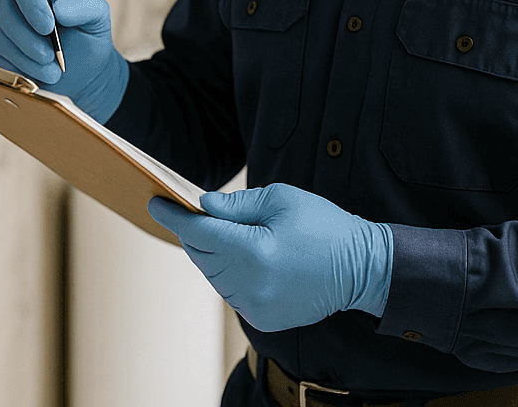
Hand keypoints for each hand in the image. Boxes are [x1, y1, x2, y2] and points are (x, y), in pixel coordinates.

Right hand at [0, 0, 128, 121]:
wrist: (85, 69)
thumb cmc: (87, 32)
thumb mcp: (96, 14)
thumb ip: (83, 5)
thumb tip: (58, 9)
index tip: (49, 24)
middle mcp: (11, 2)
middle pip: (2, 8)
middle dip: (27, 35)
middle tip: (51, 53)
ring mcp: (1, 28)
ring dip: (28, 57)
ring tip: (54, 68)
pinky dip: (23, 70)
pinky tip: (43, 74)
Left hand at [147, 184, 392, 331]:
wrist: (361, 268)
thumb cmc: (324, 226)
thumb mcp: (282, 199)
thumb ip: (237, 205)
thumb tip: (203, 206)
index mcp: (255, 251)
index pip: (199, 231)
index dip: (174, 216)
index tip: (156, 203)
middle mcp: (250, 284)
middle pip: (201, 255)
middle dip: (193, 232)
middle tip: (192, 213)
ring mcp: (256, 306)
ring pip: (213, 275)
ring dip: (211, 254)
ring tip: (223, 234)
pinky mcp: (263, 319)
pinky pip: (231, 293)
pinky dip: (228, 275)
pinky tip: (245, 258)